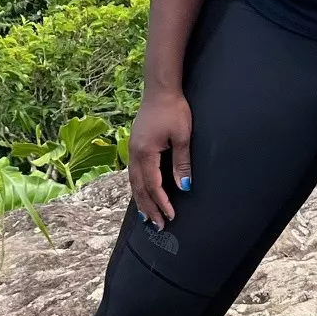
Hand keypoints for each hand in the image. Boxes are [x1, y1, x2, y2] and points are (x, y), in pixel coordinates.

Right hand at [127, 89, 191, 229]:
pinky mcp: (134, 145)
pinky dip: (137, 186)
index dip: (162, 203)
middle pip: (139, 188)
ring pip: (133, 181)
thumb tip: (184, 186)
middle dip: (148, 208)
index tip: (171, 216)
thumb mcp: (182, 136)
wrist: (160, 89)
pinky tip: (141, 192)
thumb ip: (181, 163)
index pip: (153, 185)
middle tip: (157, 225)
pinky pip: (133, 172)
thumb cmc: (173, 110)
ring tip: (146, 216)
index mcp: (145, 152)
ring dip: (140, 200)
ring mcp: (132, 149)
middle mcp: (134, 153)